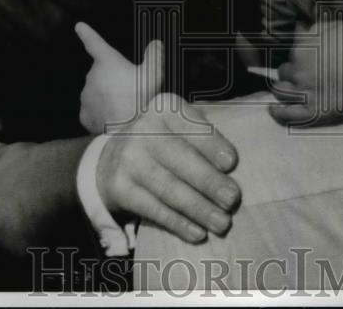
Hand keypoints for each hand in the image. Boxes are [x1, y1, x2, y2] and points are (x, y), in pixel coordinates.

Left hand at [76, 22, 163, 132]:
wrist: (128, 133)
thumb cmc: (141, 101)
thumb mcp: (153, 75)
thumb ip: (154, 56)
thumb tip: (156, 44)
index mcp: (107, 62)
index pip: (94, 43)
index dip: (86, 33)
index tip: (78, 26)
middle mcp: (92, 77)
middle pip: (101, 73)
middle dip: (112, 79)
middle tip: (129, 90)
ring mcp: (86, 97)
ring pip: (96, 92)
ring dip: (107, 96)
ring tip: (125, 107)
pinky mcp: (84, 115)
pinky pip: (93, 111)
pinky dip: (102, 113)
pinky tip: (115, 118)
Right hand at [95, 93, 240, 242]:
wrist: (109, 159)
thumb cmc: (161, 143)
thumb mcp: (178, 128)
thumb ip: (203, 138)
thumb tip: (232, 169)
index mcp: (165, 109)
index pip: (191, 125)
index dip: (211, 144)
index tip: (231, 163)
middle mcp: (143, 129)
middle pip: (181, 158)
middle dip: (209, 181)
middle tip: (232, 199)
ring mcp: (128, 159)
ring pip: (168, 187)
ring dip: (198, 208)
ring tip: (222, 223)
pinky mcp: (119, 187)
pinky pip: (153, 208)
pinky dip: (178, 223)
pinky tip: (197, 233)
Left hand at [269, 19, 342, 125]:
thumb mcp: (331, 26)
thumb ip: (311, 28)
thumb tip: (298, 25)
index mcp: (302, 47)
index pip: (291, 49)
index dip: (297, 52)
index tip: (302, 55)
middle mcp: (298, 69)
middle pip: (284, 71)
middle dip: (290, 71)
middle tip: (300, 73)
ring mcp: (304, 91)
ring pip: (281, 91)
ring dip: (282, 88)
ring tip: (284, 89)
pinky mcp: (312, 111)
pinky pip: (287, 114)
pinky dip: (277, 112)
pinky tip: (272, 109)